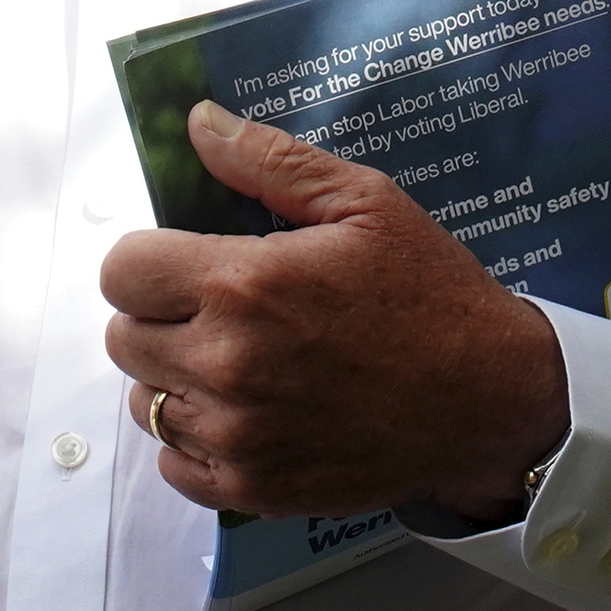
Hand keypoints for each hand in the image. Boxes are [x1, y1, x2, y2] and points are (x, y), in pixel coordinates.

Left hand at [99, 101, 568, 523]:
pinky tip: (243, 412)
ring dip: (173, 376)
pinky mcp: (251, 488)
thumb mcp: (365, 202)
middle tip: (217, 309)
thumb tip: (198, 122)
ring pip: (143, 402)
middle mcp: (224, 362)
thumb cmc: (430, 292)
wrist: (489, 399)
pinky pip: (172, 463)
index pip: (121, 270)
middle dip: (159, 314)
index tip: (186, 262)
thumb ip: (270, 161)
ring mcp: (235, 434)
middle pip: (122, 336)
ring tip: (233, 360)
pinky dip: (194, 439)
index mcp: (243, 283)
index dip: (149, 259)